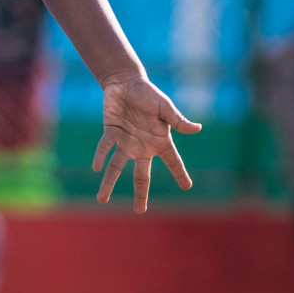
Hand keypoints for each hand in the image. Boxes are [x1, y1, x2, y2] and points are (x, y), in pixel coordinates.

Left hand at [92, 75, 202, 210]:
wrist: (126, 82)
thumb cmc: (148, 93)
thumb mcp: (164, 106)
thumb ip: (177, 120)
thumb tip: (197, 129)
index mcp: (159, 141)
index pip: (173, 161)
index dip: (180, 173)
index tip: (187, 186)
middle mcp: (142, 146)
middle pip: (142, 175)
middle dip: (141, 193)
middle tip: (140, 210)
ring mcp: (125, 142)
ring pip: (117, 167)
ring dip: (109, 182)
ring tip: (101, 199)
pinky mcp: (110, 133)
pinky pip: (104, 148)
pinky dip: (100, 157)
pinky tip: (96, 167)